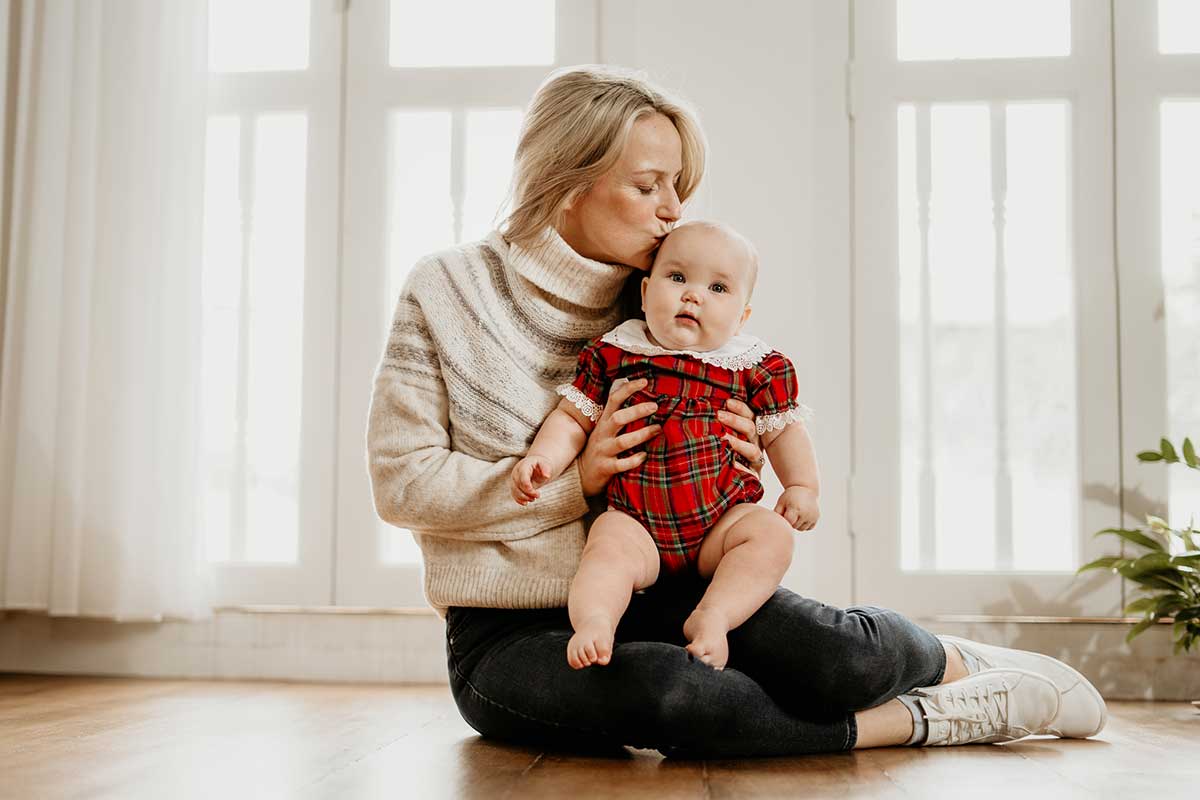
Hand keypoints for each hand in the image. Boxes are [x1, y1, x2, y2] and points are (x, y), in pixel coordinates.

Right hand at [511, 455, 553, 504]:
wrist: (536, 465)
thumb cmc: (541, 465)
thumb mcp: (545, 464)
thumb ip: (546, 469)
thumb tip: (547, 476)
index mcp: (524, 465)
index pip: (522, 476)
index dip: (527, 485)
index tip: (535, 492)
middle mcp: (516, 472)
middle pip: (518, 484)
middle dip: (528, 492)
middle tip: (538, 495)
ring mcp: (514, 479)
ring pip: (514, 490)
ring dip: (524, 497)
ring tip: (533, 499)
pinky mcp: (514, 486)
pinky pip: (513, 494)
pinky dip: (519, 500)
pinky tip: (526, 503)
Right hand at [578, 378, 661, 496]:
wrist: (581, 474)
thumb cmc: (600, 447)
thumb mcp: (604, 428)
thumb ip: (617, 413)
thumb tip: (633, 393)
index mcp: (604, 421)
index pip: (613, 399)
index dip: (628, 389)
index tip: (644, 381)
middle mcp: (602, 434)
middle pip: (618, 418)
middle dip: (637, 411)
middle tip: (655, 406)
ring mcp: (603, 451)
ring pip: (622, 442)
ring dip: (641, 435)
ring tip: (657, 429)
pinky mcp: (605, 468)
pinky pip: (620, 464)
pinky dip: (633, 460)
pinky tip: (645, 456)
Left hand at [719, 398, 764, 476]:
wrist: (723, 482)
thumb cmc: (719, 451)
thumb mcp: (720, 434)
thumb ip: (718, 422)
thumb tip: (706, 407)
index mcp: (749, 431)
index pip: (750, 415)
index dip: (740, 408)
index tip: (727, 402)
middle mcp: (755, 444)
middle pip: (751, 429)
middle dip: (735, 420)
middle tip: (719, 415)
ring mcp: (755, 461)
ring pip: (753, 450)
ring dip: (738, 443)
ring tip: (723, 437)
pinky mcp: (753, 477)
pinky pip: (751, 473)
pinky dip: (741, 468)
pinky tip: (731, 464)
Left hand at [775, 486, 819, 530]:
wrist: (805, 489)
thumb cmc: (789, 496)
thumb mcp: (781, 502)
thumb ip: (777, 513)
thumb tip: (776, 525)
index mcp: (796, 508)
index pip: (788, 523)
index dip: (784, 519)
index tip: (784, 513)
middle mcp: (806, 513)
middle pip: (794, 526)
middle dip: (790, 522)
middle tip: (789, 512)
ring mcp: (812, 516)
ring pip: (801, 529)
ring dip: (797, 524)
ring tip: (796, 513)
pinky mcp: (816, 518)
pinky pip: (808, 528)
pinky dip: (804, 524)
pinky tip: (802, 515)